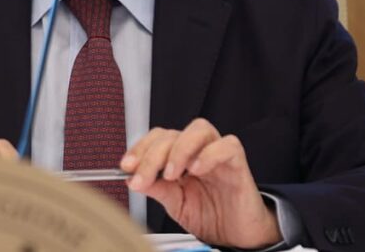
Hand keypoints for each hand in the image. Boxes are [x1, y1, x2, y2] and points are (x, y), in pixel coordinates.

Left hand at [122, 118, 279, 248]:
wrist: (238, 236)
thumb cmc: (211, 216)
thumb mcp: (175, 204)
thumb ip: (156, 188)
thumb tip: (131, 178)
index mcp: (181, 157)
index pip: (158, 138)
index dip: (141, 148)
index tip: (126, 166)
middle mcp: (198, 151)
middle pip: (173, 134)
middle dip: (153, 155)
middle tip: (143, 177)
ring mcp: (218, 154)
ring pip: (199, 129)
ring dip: (179, 149)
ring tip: (171, 174)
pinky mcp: (238, 163)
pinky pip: (227, 146)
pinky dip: (209, 154)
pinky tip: (196, 170)